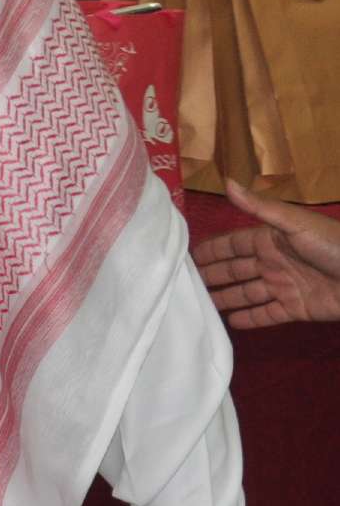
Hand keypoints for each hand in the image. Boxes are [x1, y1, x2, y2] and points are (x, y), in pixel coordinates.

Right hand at [193, 180, 339, 328]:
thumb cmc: (332, 247)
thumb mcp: (294, 223)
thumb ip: (259, 207)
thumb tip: (227, 182)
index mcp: (271, 240)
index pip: (232, 245)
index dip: (210, 250)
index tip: (183, 256)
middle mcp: (273, 262)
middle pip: (235, 270)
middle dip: (211, 275)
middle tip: (181, 284)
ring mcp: (284, 286)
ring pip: (247, 293)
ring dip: (225, 298)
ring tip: (200, 305)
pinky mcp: (296, 309)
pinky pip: (267, 315)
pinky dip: (250, 319)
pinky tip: (230, 322)